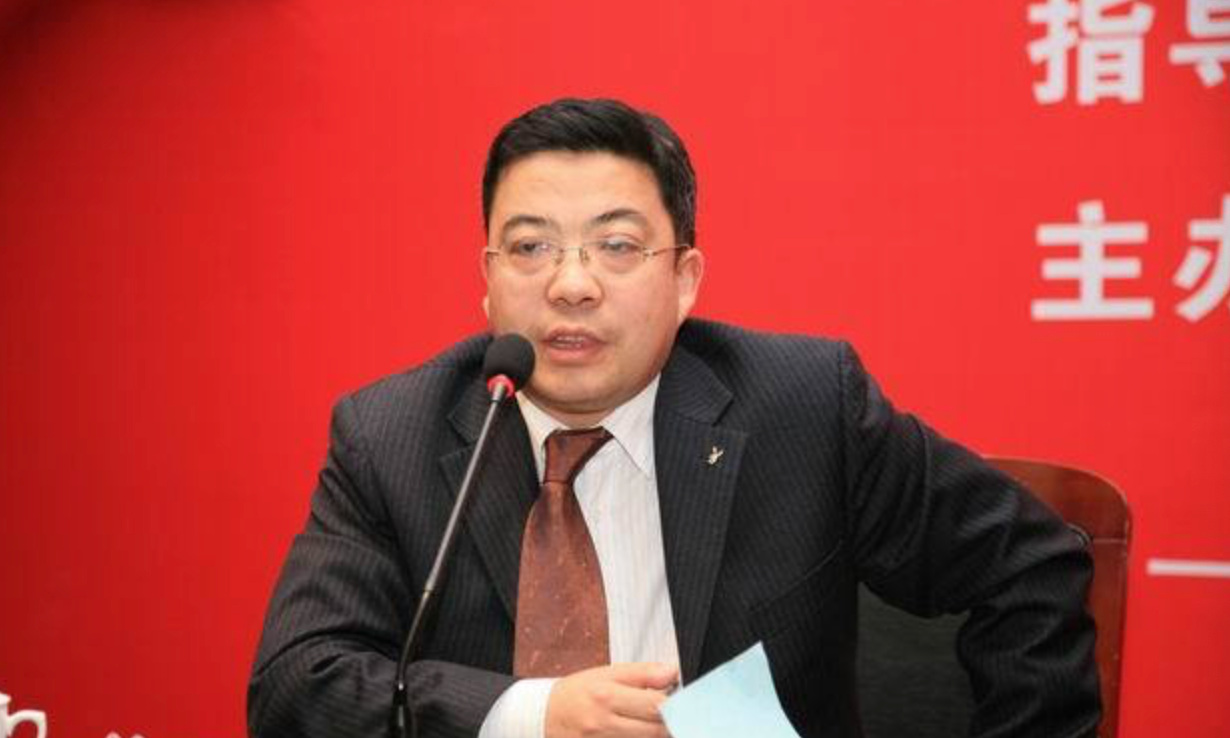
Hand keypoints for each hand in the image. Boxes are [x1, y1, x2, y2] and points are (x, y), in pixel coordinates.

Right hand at [544, 662, 678, 737]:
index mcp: (607, 696)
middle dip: (671, 724)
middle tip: (674, 716)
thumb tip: (673, 672)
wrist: (542, 717)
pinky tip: (640, 732)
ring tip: (655, 724)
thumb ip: (642, 673)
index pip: (656, 706)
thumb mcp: (606, 674)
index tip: (684, 702)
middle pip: (655, 732)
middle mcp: (604, 724)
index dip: (677, 705)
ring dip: (656, 734)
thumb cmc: (577, 693)